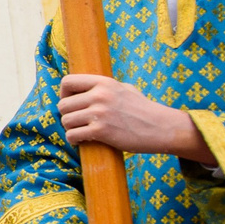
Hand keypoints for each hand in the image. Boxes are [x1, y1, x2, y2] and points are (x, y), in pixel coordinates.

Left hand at [56, 74, 208, 161]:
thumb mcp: (126, 89)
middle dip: (67, 115)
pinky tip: (82, 141)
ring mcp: (100, 113)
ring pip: (65, 121)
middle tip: (78, 122)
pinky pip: (72, 135)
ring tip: (81, 132)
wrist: (162, 127)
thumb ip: (106, 87)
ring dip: (70, 129)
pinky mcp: (101, 131)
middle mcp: (99, 95)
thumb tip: (87, 88)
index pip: (67, 82)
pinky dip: (74, 140)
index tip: (71, 103)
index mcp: (104, 82)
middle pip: (62, 105)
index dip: (63, 94)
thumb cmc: (144, 110)